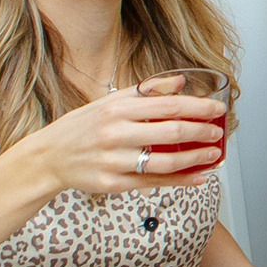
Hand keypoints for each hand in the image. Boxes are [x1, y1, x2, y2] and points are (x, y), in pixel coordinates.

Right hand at [11, 88, 228, 197]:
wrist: (47, 158)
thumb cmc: (83, 127)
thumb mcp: (110, 102)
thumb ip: (146, 92)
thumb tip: (181, 82)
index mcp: (118, 108)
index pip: (169, 105)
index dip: (199, 108)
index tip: (218, 109)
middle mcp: (115, 133)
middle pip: (171, 132)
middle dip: (202, 132)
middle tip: (219, 133)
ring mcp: (114, 161)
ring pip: (166, 162)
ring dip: (196, 158)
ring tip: (214, 155)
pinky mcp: (112, 184)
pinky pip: (154, 183)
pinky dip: (181, 180)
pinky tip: (198, 177)